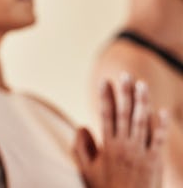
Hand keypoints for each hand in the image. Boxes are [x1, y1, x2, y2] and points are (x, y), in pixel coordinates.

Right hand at [74, 73, 167, 187]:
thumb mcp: (87, 170)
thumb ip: (82, 147)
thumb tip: (82, 125)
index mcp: (107, 146)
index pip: (106, 115)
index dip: (106, 97)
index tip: (104, 81)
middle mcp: (123, 146)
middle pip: (125, 114)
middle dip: (125, 93)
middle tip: (125, 74)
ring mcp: (140, 153)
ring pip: (142, 122)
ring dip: (142, 102)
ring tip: (142, 84)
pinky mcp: (155, 163)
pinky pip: (159, 141)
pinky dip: (161, 126)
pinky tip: (162, 111)